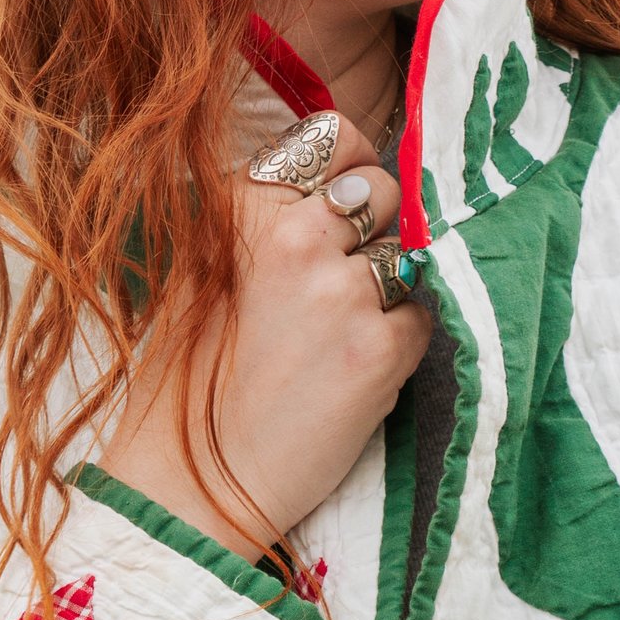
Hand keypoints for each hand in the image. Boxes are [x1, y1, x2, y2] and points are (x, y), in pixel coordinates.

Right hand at [107, 114, 429, 558]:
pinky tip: (353, 369)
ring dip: (386, 291)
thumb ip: (263, 217)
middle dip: (373, 229)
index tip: (338, 210)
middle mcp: (295, 235)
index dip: (348, 170)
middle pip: (382, 189)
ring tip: (336, 337)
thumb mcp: (203, 271)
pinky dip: (400, 341)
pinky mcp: (381, 349)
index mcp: (244, 206)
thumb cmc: (195, 380)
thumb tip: (337, 184)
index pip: (335, 137)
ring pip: (406, 254)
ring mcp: (343, 291)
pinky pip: (423, 316)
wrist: (199, 482)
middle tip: (334, 288)